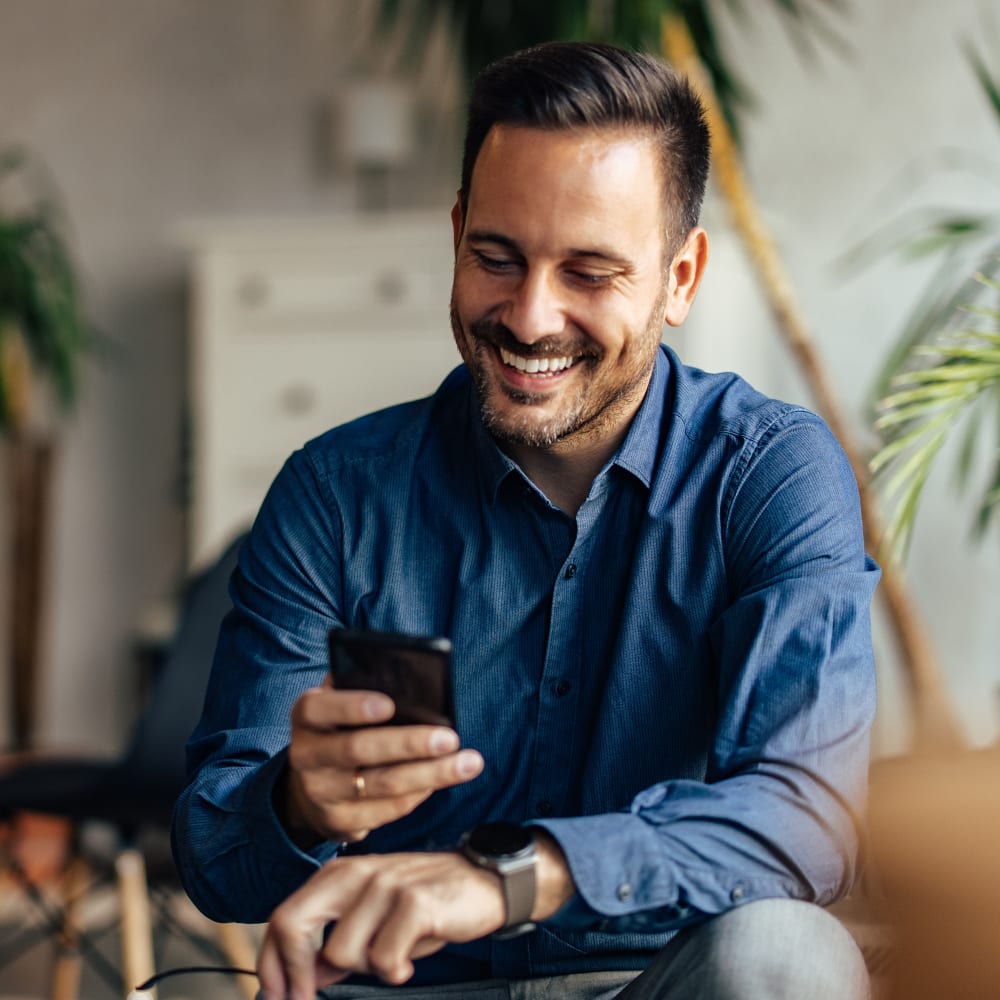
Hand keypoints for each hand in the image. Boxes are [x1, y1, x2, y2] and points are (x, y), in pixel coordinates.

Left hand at [257, 851, 505, 999]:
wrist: (485, 881)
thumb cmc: (428, 902)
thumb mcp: (376, 916)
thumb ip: (337, 939)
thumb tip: (304, 976)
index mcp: (339, 874)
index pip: (283, 917)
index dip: (272, 964)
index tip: (277, 997)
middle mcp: (355, 873)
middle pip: (293, 925)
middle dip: (294, 973)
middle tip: (309, 997)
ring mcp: (384, 885)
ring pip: (341, 953)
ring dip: (364, 968)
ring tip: (392, 955)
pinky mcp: (413, 902)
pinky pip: (384, 959)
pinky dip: (396, 970)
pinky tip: (410, 960)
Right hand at [281, 685, 483, 844]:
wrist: (311, 783)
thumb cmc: (342, 728)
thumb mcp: (341, 704)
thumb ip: (364, 689)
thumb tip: (413, 683)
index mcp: (308, 716)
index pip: (322, 709)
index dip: (353, 706)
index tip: (391, 704)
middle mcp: (307, 755)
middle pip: (360, 750)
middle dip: (409, 743)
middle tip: (450, 738)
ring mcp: (321, 793)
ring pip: (382, 784)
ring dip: (430, 774)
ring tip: (467, 763)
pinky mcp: (340, 822)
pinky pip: (388, 810)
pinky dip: (420, 794)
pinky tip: (443, 779)